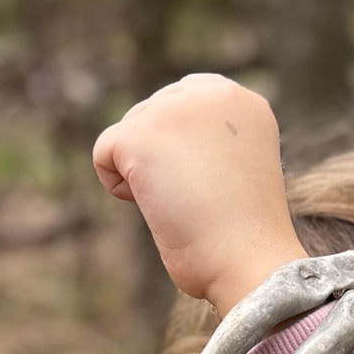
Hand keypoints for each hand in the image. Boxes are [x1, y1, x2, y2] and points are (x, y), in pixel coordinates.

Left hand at [92, 73, 306, 315]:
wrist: (249, 261)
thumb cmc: (243, 238)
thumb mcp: (235, 171)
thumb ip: (206, 144)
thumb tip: (162, 151)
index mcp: (242, 102)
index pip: (183, 100)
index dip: (181, 146)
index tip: (208, 182)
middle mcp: (212, 93)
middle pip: (151, 114)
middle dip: (161, 160)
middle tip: (200, 198)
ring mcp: (176, 109)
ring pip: (128, 133)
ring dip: (143, 174)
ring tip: (184, 203)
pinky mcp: (142, 135)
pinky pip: (104, 153)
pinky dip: (118, 186)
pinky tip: (156, 206)